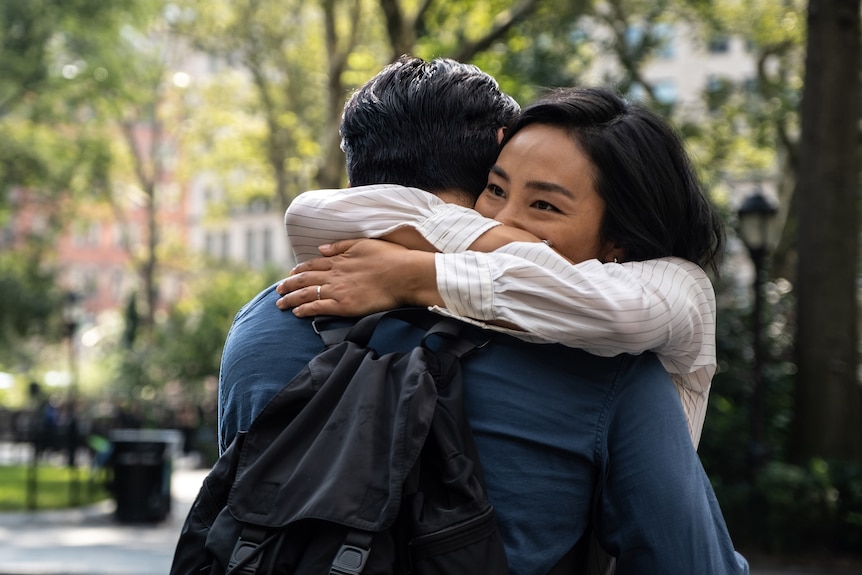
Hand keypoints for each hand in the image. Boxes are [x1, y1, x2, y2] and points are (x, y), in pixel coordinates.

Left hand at [275, 238, 439, 316]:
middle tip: (278, 291)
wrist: (404, 275)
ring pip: (306, 294)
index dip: (299, 270)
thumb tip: (322, 248)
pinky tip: (296, 312)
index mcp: (339, 259)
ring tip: (280, 304)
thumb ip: (341, 246)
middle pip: (304, 279)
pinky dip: (304, 310)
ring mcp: (337, 290)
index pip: (313, 264)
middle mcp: (334, 274)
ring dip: (290, 298)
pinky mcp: (344, 305)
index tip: (291, 273)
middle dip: (288, 285)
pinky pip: (318, 308)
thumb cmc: (390, 258)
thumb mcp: (364, 243)